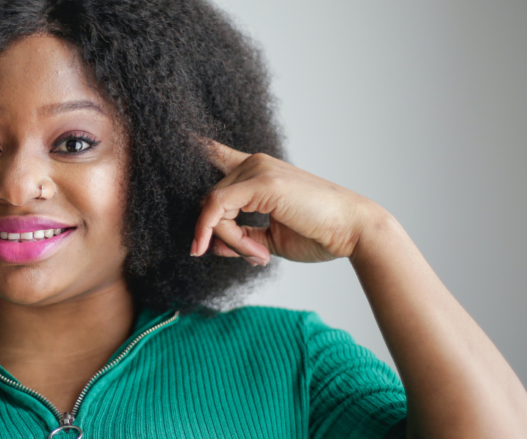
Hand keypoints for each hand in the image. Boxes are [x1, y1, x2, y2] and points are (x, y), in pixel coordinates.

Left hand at [191, 140, 385, 264]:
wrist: (353, 232)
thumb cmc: (318, 233)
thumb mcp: (268, 239)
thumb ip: (238, 237)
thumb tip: (207, 245)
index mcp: (257, 171)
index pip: (215, 152)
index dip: (192, 145)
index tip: (172, 135)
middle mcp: (254, 163)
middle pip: (209, 199)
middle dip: (219, 235)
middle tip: (252, 257)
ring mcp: (258, 169)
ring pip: (211, 205)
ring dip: (227, 239)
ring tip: (258, 256)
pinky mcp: (261, 181)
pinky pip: (218, 209)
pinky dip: (227, 235)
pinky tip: (255, 253)